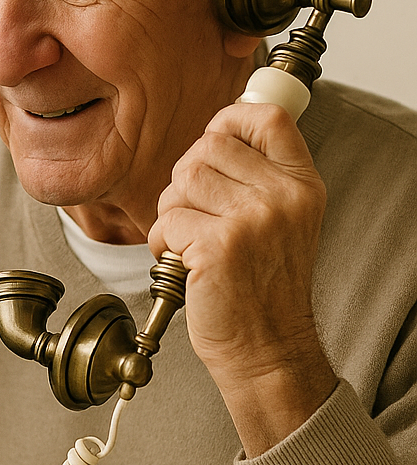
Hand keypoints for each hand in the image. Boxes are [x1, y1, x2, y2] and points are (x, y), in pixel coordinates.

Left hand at [149, 100, 335, 454]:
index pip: (267, 116)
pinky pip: (167, 219)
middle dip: (185, 180)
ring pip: (181, 181)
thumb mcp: (284, 222)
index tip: (213, 143)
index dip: (228, 120)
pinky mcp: (218, 245)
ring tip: (187, 241)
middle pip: (207, 148)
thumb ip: (260, 178)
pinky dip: (162, 241)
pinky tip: (181, 261)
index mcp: (301, 184)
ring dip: (170, 212)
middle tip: (194, 215)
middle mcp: (282, 197)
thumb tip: (215, 136)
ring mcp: (252, 220)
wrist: (266, 348)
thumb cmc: (263, 289)